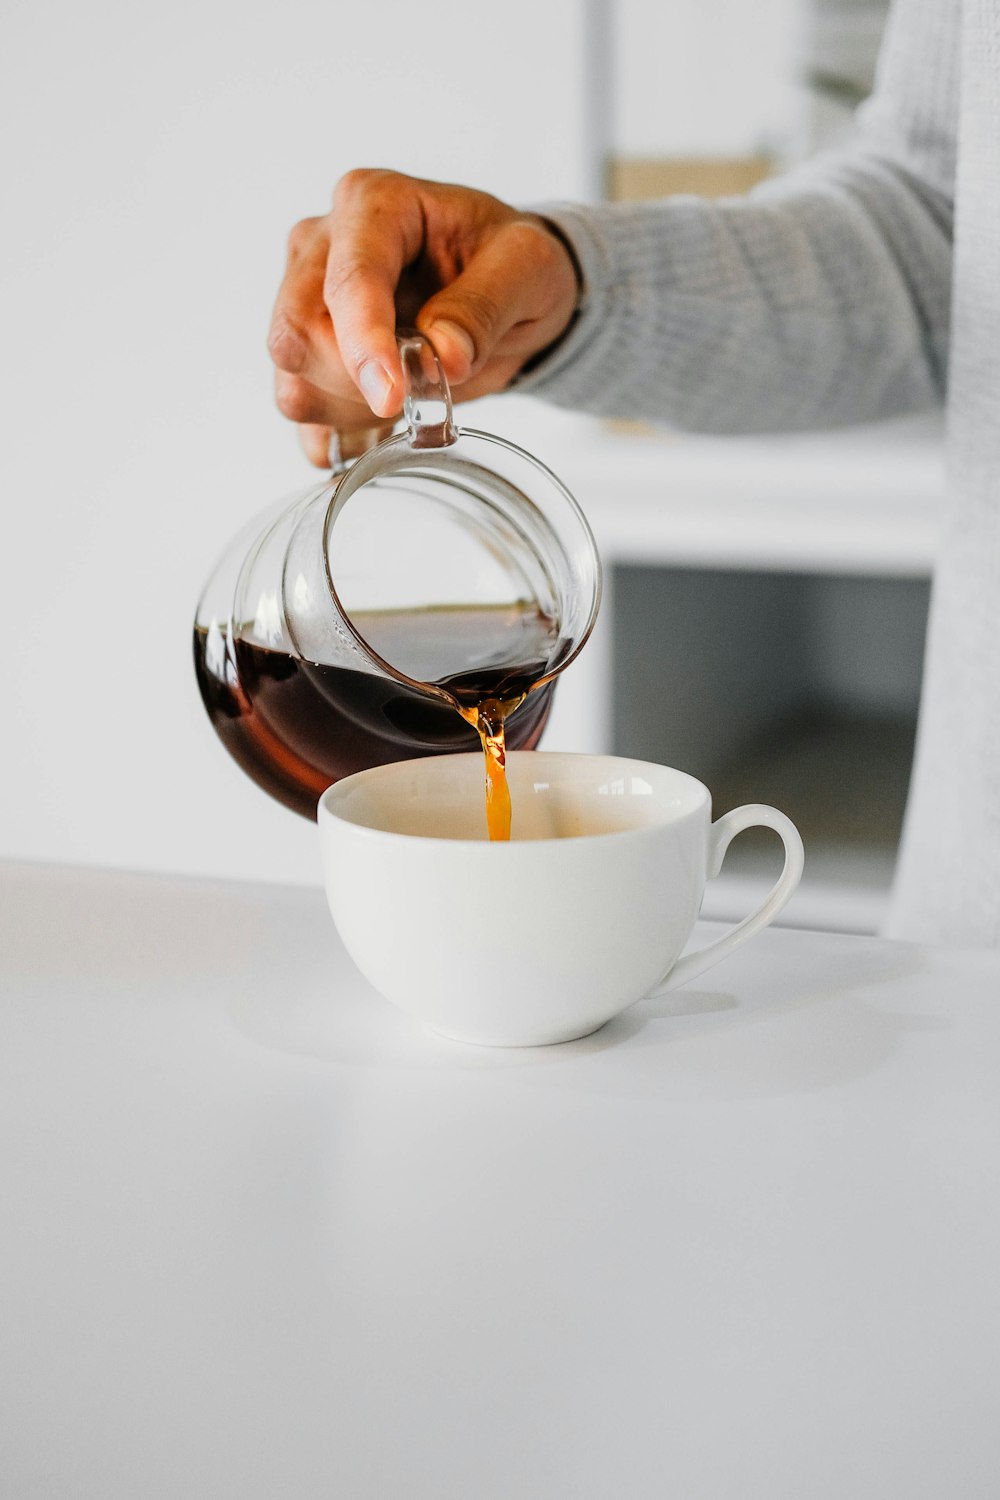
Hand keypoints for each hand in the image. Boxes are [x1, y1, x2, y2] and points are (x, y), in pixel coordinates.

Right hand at [267, 169, 580, 466]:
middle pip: (297, 333)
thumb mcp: (528, 266)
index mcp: (375, 204)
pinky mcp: (306, 353)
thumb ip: (486, 304)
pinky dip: (342, 432)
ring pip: (293, 379)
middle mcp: (321, 245)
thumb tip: (443, 354)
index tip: (393, 396)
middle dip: (356, 380)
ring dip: (353, 409)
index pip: (348, 281)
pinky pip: (301, 409)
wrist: (506, 289)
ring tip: (414, 395)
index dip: (364, 346)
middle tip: (423, 389)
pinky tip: (385, 424)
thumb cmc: (510, 262)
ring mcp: (303, 299)